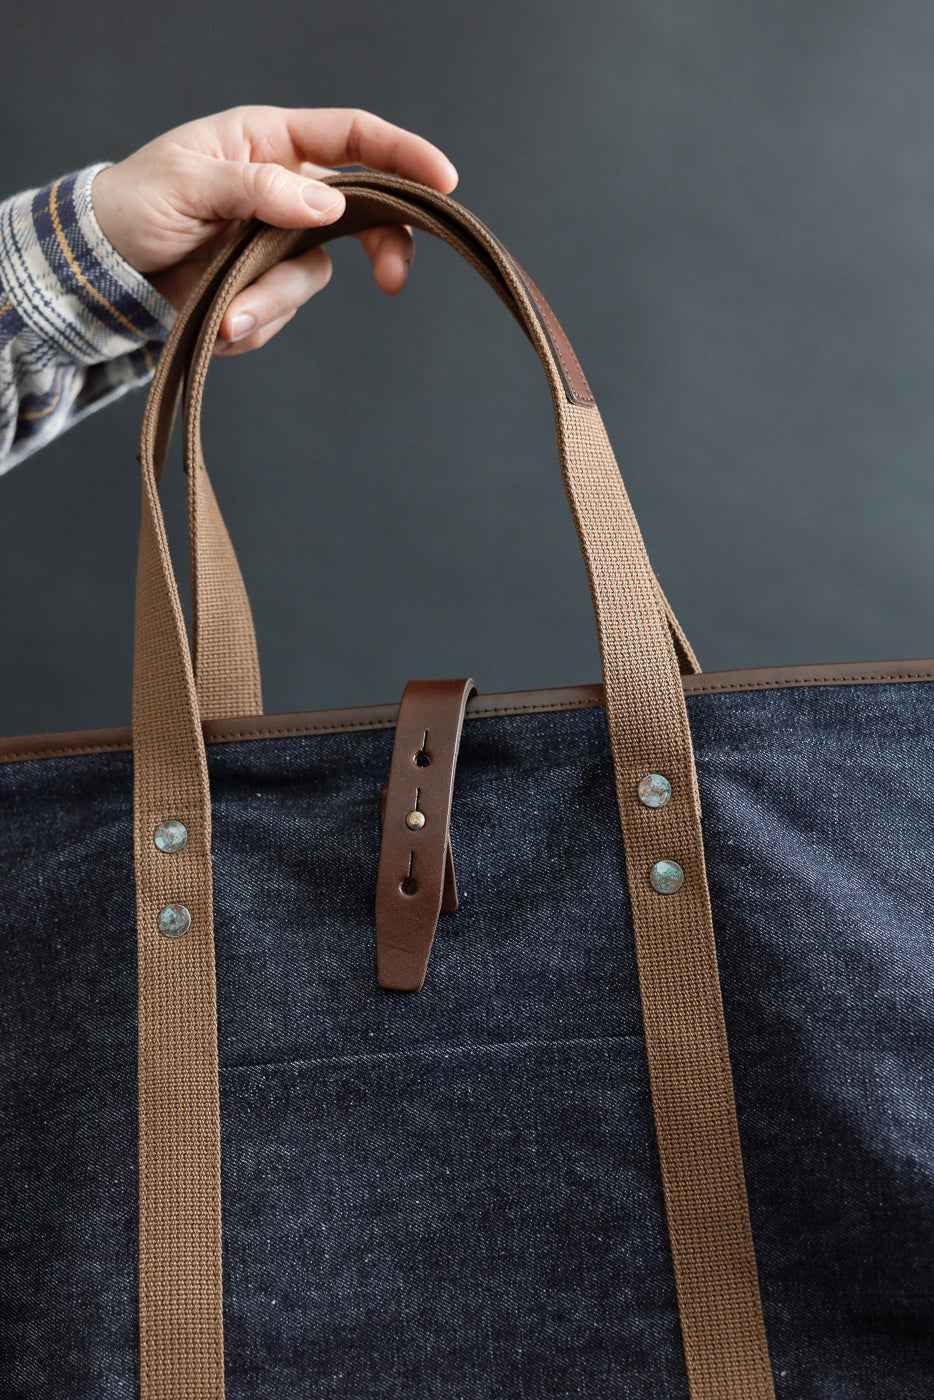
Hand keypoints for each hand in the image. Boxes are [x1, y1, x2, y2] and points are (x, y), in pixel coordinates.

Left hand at [91, 106, 457, 355]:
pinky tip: (213, 321)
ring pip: (313, 279)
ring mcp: (275, 245)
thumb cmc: (131, 206)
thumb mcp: (188, 185)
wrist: (97, 273)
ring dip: (273, 303)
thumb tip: (329, 203)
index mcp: (269, 144)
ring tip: (224, 317)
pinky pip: (279, 315)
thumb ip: (258, 189)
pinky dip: (249, 325)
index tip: (444, 180)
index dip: (403, 155)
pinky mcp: (261, 292)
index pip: (352, 138)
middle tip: (391, 281)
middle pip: (362, 215)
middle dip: (380, 249)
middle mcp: (283, 193)